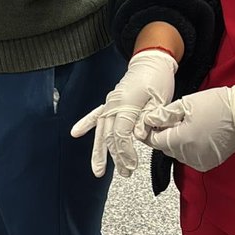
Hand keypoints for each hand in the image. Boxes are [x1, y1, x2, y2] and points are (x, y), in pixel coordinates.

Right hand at [71, 49, 177, 177]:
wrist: (151, 61)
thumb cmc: (157, 79)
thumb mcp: (159, 100)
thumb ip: (148, 119)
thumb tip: (139, 136)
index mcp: (128, 104)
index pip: (122, 134)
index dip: (125, 152)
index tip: (131, 164)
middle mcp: (115, 104)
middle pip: (110, 136)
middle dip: (115, 157)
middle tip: (124, 172)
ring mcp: (110, 103)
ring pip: (101, 131)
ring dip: (99, 151)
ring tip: (97, 170)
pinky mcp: (110, 102)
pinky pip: (95, 115)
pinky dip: (85, 124)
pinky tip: (75, 133)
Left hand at [137, 86, 234, 171]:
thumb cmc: (218, 105)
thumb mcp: (185, 104)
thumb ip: (164, 115)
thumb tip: (150, 120)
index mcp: (182, 140)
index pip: (155, 141)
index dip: (152, 131)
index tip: (153, 123)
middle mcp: (190, 155)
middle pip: (166, 148)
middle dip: (166, 135)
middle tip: (174, 120)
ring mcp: (200, 161)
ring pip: (178, 153)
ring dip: (178, 142)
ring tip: (189, 125)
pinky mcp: (209, 163)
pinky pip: (191, 157)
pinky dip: (190, 148)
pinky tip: (198, 134)